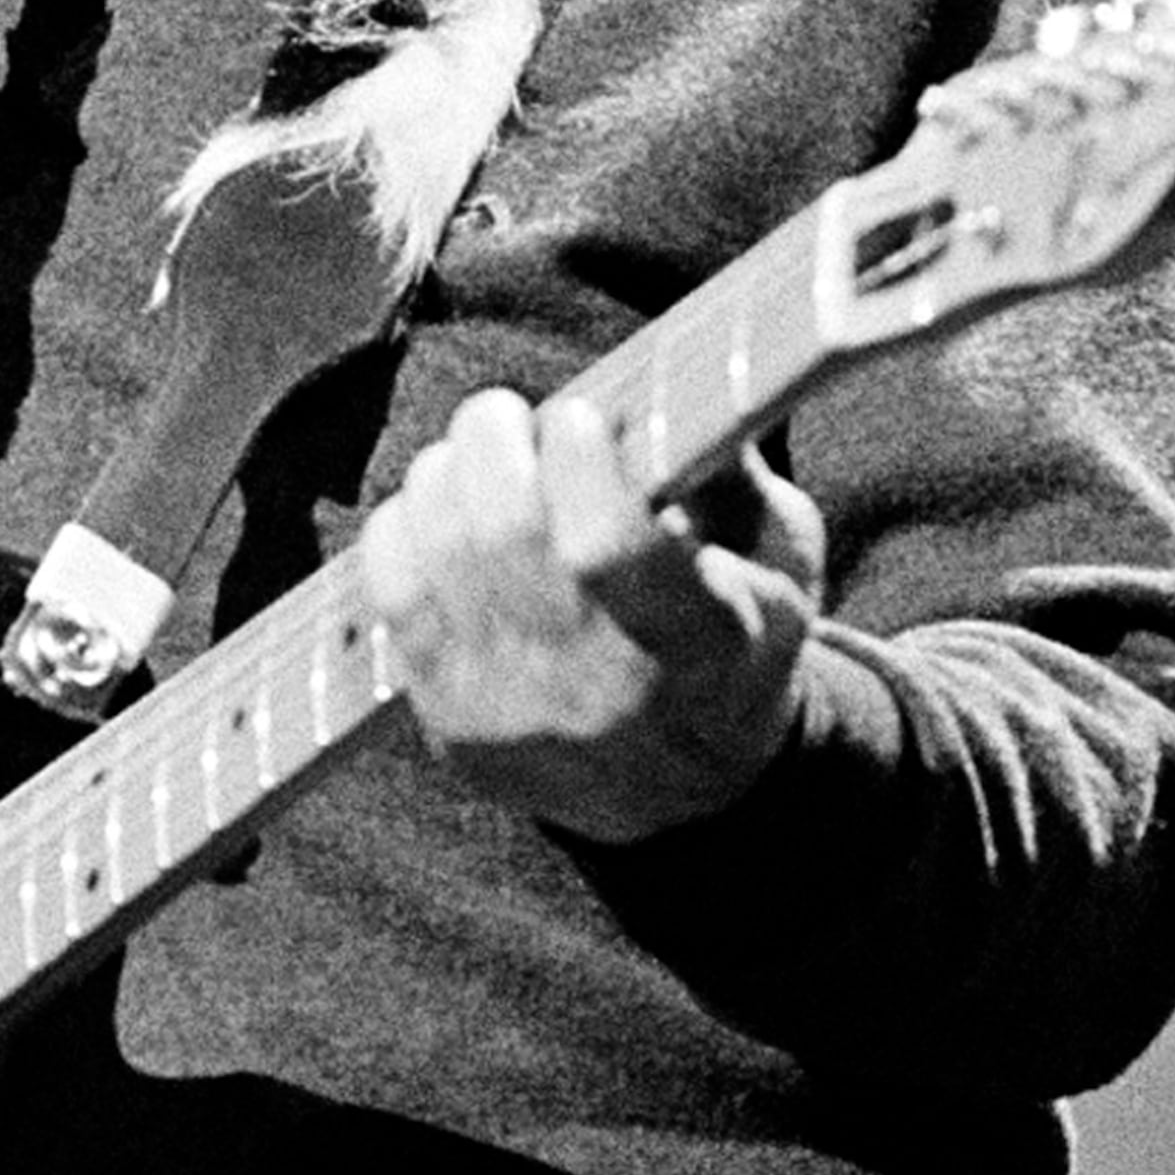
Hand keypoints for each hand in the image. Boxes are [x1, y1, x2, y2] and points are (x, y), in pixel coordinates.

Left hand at [358, 388, 822, 845]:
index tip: (579, 416)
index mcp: (700, 647)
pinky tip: (440, 508)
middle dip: (491, 441)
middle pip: (503, 535)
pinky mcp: (450, 725)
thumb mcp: (781, 562)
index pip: (606, 549)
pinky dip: (404, 527)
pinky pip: (393, 595)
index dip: (577, 463)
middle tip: (506, 415)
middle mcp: (599, 691)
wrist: (683, 791)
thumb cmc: (735, 642)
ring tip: (477, 458)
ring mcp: (514, 715)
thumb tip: (670, 383)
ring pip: (438, 554)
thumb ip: (736, 473)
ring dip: (444, 475)